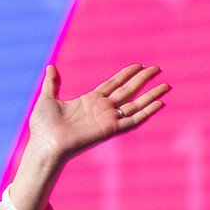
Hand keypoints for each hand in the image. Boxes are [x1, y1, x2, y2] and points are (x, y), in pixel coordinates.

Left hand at [27, 64, 169, 165]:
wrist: (45, 143)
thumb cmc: (43, 125)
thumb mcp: (48, 98)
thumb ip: (52, 83)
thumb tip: (51, 67)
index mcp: (88, 101)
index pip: (112, 85)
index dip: (126, 75)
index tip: (139, 65)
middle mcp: (101, 109)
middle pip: (127, 91)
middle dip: (143, 80)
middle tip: (157, 68)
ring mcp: (107, 119)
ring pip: (135, 104)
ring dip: (151, 95)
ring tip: (167, 85)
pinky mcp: (110, 130)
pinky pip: (133, 120)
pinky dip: (147, 112)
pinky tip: (159, 103)